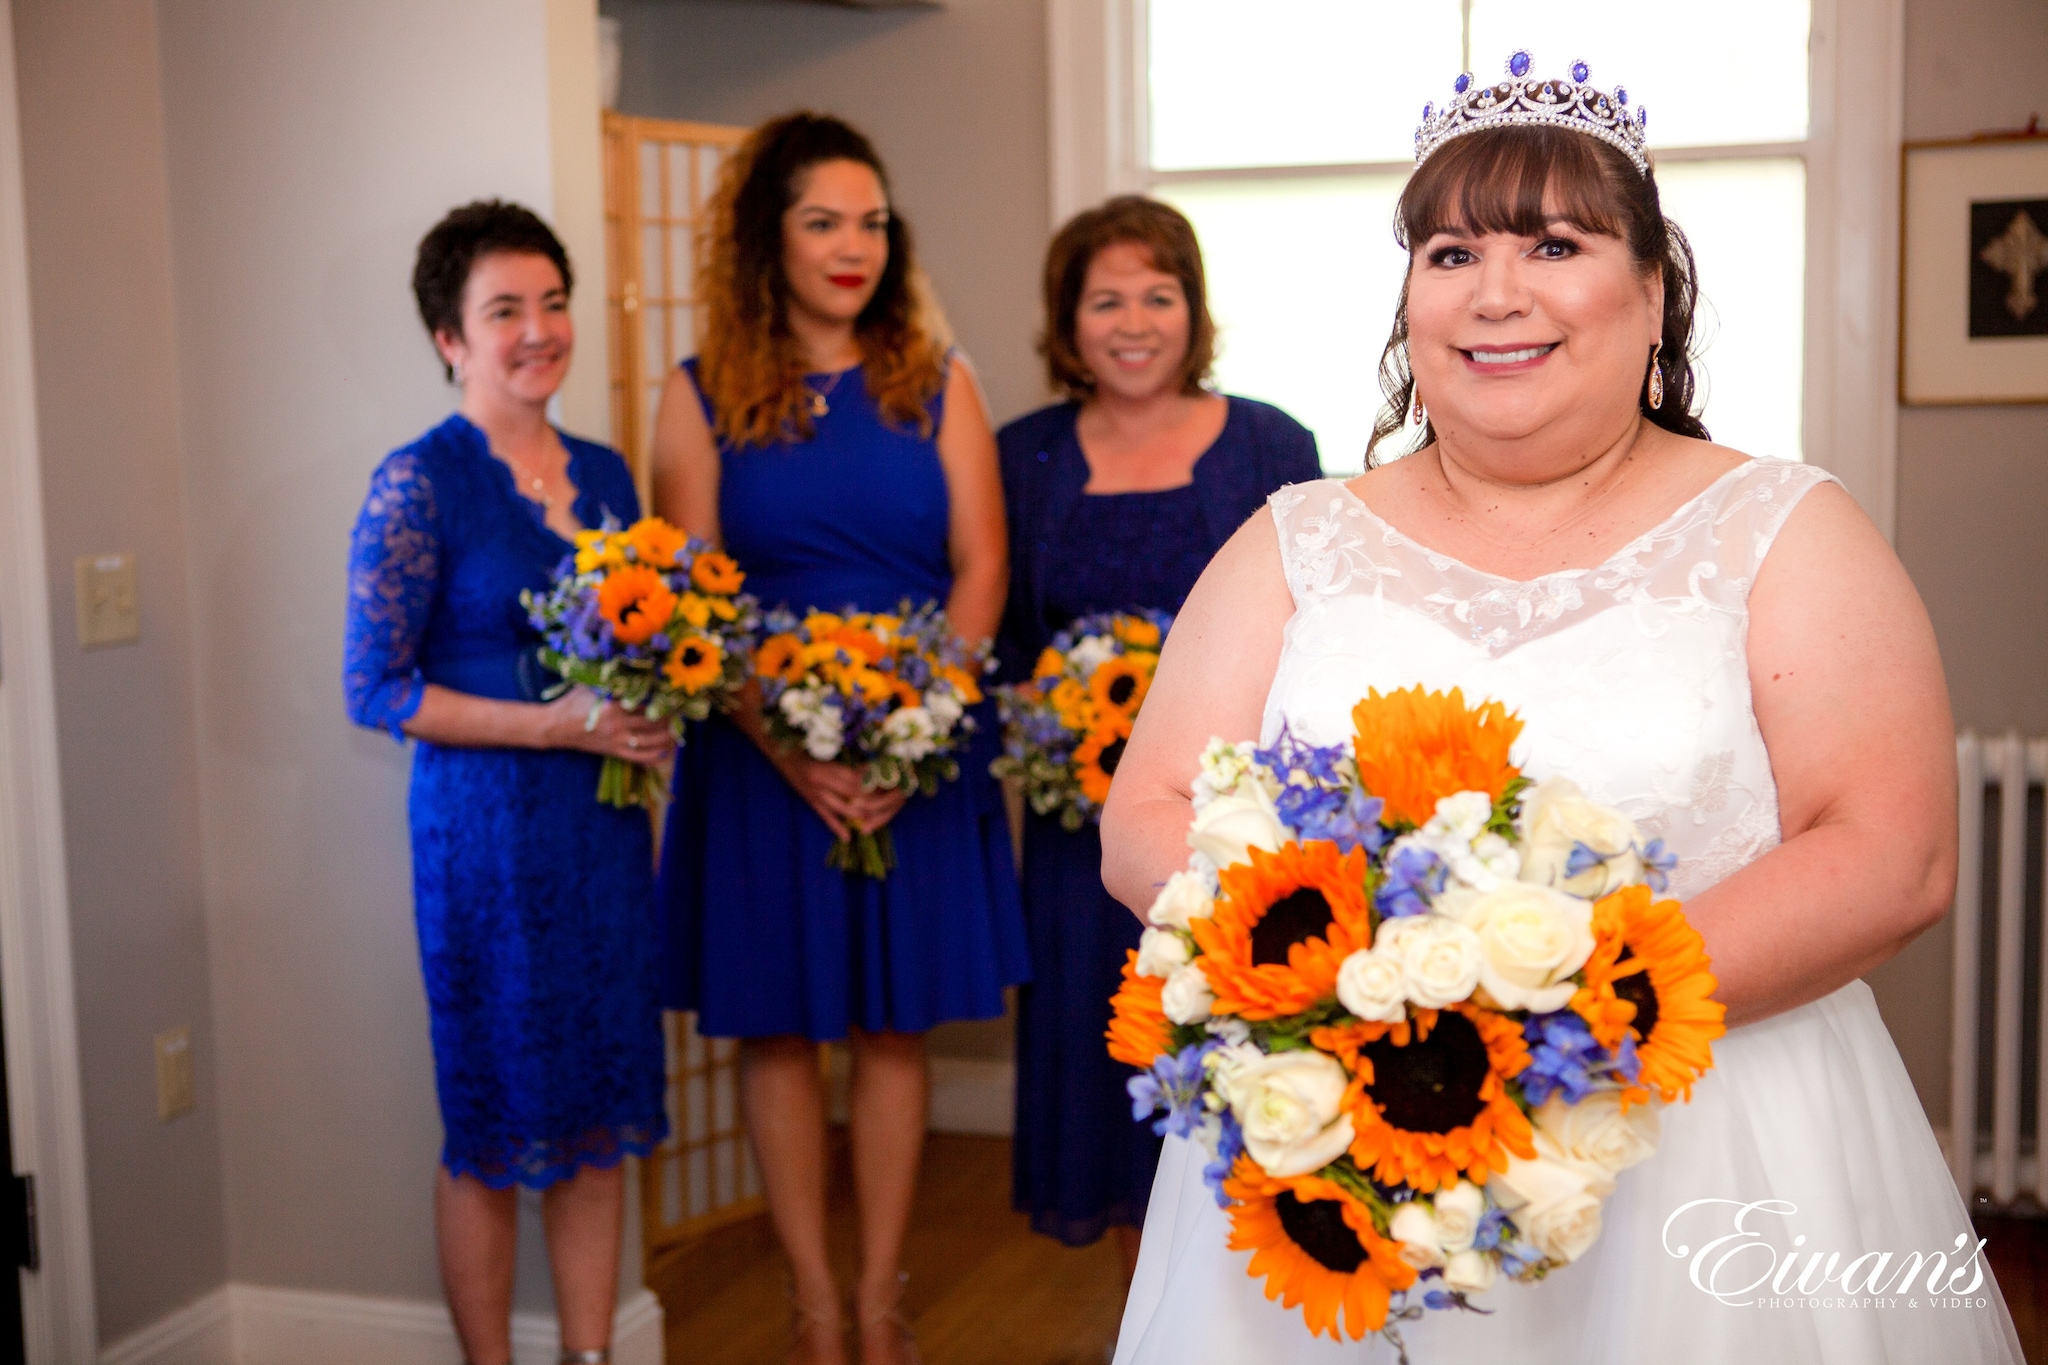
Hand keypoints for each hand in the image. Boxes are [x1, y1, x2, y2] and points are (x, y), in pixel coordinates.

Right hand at [540, 687, 674, 764]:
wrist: (555, 726)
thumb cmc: (573, 701)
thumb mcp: (590, 683)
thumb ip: (610, 676)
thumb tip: (631, 662)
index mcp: (614, 706)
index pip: (647, 703)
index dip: (664, 700)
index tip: (675, 695)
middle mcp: (618, 726)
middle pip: (655, 723)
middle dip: (671, 718)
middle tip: (682, 711)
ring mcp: (617, 741)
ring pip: (652, 742)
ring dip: (669, 736)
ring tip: (678, 728)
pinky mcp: (614, 752)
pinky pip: (641, 758)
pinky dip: (656, 756)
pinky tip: (667, 750)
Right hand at [771, 753, 909, 841]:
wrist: (780, 751)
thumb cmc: (806, 746)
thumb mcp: (826, 751)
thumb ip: (845, 761)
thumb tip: (869, 769)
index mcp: (828, 767)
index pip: (857, 779)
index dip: (873, 783)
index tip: (887, 784)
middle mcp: (822, 782)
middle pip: (853, 794)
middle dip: (872, 799)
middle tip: (887, 801)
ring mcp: (815, 794)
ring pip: (843, 808)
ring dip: (859, 814)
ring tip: (874, 818)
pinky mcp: (810, 801)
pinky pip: (826, 818)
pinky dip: (837, 828)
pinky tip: (848, 838)